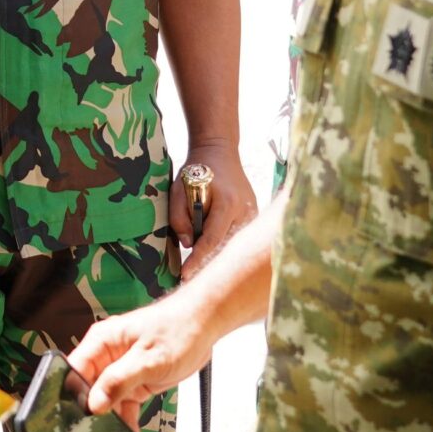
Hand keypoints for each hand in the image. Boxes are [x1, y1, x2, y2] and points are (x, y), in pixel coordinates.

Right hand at [70, 288, 219, 428]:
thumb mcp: (148, 359)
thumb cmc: (178, 329)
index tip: (82, 416)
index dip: (75, 394)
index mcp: (102, 341)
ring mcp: (120, 370)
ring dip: (110, 419)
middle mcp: (107, 356)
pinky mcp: (134, 381)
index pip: (75, 370)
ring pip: (106, 400)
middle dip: (92, 411)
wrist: (203, 325)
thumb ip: (119, 380)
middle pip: (88, 388)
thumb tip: (95, 403)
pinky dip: (127, 419)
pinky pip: (123, 404)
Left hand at [170, 143, 257, 280]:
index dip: (198, 260)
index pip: (211, 240)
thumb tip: (188, 244)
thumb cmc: (195, 170)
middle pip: (226, 247)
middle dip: (209, 264)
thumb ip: (179, 218)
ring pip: (235, 244)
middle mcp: (244, 210)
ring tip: (201, 268)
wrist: (218, 151)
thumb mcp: (178, 189)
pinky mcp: (254, 214)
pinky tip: (216, 254)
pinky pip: (240, 237)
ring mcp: (253, 213)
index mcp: (226, 204)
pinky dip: (227, 245)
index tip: (185, 275)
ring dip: (219, 256)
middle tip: (191, 279)